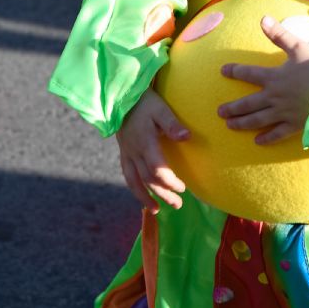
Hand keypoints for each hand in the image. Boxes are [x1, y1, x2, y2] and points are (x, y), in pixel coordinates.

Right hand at [116, 87, 189, 212]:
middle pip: (148, 179)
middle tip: (178, 204)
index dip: (170, 181)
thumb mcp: (160, 109)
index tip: (183, 188)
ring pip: (135, 181)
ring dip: (146, 197)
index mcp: (145, 143)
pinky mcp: (124, 153)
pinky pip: (128, 175)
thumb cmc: (144, 102)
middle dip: (163, 193)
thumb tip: (187, 137)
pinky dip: (135, 188)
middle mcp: (134, 152)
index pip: (158, 169)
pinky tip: (143, 196)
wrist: (121, 97)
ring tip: (157, 210)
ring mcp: (127, 153)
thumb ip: (172, 124)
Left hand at [217, 15, 308, 144]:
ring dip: (242, 123)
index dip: (235, 71)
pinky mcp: (296, 124)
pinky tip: (258, 141)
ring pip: (258, 120)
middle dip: (233, 107)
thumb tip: (262, 18)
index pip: (249, 74)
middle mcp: (275, 97)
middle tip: (219, 112)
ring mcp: (284, 113)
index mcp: (275, 77)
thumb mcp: (298, 46)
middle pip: (248, 103)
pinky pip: (278, 134)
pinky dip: (267, 138)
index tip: (222, 71)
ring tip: (230, 125)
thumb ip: (279, 34)